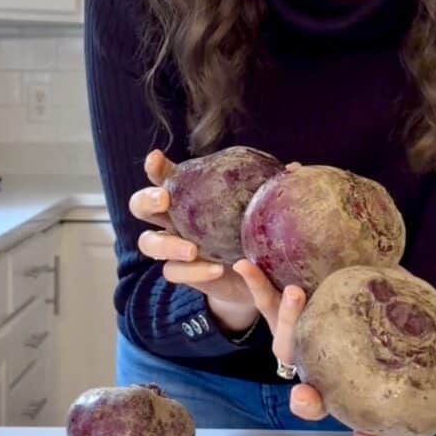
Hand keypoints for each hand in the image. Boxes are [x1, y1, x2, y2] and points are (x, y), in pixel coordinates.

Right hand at [130, 149, 258, 332]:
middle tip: (165, 201)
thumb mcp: (258, 211)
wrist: (251, 277)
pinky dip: (193, 272)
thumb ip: (268, 191)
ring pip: (149, 243)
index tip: (156, 158)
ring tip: (192, 249)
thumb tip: (294, 168)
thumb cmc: (249, 230)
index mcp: (187, 195)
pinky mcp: (182, 274)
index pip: (163, 175)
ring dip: (167, 244)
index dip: (155, 167)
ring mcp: (172, 248)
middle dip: (147, 201)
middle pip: (140, 206)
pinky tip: (215, 268)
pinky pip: (174, 273)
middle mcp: (172, 219)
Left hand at [234, 259, 435, 435]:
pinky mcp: (280, 310)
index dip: (364, 433)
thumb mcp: (412, 307)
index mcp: (352, 375)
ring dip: (286, 323)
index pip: (358, 416)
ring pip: (285, 346)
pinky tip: (245, 265)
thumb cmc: (383, 298)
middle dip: (307, 402)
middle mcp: (321, 365)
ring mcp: (298, 340)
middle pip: (310, 396)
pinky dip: (254, 285)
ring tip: (293, 296)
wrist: (346, 268)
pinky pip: (263, 301)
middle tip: (308, 396)